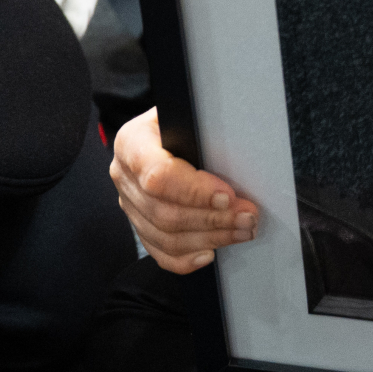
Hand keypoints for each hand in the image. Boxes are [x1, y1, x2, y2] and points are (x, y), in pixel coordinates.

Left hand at [0, 0, 101, 36]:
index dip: (83, 5)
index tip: (71, 28)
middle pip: (74, 0)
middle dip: (67, 24)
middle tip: (48, 44)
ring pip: (55, 11)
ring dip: (46, 27)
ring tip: (28, 43)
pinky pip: (33, 14)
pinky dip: (28, 26)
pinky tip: (15, 37)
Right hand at [109, 107, 258, 272]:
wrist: (163, 131)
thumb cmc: (181, 121)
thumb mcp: (186, 113)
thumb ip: (202, 127)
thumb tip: (236, 140)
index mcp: (132, 142)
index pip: (158, 175)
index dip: (194, 191)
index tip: (227, 195)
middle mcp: (124, 176)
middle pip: (164, 212)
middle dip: (212, 219)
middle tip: (248, 216)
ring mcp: (129, 205)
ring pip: (166, 237)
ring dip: (210, 238)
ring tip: (242, 229)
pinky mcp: (139, 225)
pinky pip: (160, 252)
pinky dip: (186, 259)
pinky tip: (210, 251)